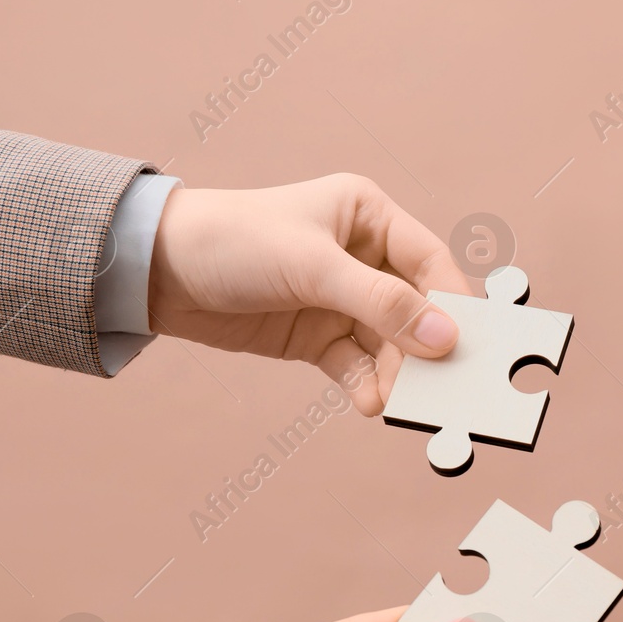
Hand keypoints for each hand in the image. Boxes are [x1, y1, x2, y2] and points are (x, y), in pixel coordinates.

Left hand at [148, 175, 469, 415]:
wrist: (155, 273)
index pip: (431, 263)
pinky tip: (369, 404)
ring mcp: (342, 299)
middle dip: (426, 349)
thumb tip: (446, 339)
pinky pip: (358, 366)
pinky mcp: (318, 336)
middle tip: (440, 388)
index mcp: (369, 217)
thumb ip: (382, 304)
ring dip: (398, 375)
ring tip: (397, 402)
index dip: (452, 304)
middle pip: (416, 310)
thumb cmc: (232, 241)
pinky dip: (368, 386)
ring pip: (390, 345)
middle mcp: (363, 257)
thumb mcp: (312, 267)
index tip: (467, 346)